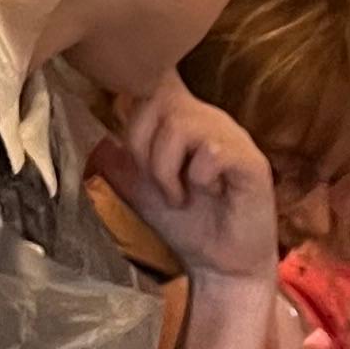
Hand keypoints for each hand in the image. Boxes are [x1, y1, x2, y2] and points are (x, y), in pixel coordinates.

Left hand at [92, 75, 279, 286]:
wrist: (221, 268)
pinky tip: (211, 194)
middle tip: (160, 184)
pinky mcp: (251, 161)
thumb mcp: (141, 189)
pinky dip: (199, 179)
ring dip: (167, 168)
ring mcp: (232, 137)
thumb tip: (98, 135)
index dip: (137, 106)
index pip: (155, 80)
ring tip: (181, 194)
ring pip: (181, 123)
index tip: (136, 149)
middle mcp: (209, 118)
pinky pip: (211, 151)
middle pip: (157, 97)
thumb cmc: (188, 227)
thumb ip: (122, 159)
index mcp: (185, 118)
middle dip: (142, 147)